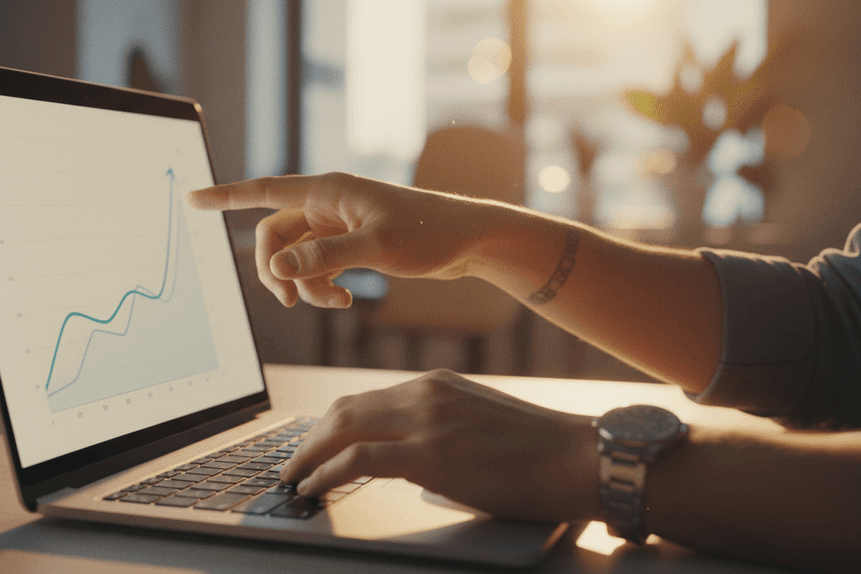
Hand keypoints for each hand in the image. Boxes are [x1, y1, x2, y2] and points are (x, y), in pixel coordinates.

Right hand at [186, 173, 492, 307]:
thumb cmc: (430, 234)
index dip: (226, 196)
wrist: (467, 241)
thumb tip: (279, 268)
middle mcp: (326, 204)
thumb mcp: (377, 247)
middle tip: (293, 302)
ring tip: (334, 303)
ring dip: (304, 285)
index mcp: (328, 191)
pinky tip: (345, 301)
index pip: (264, 190)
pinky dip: (321, 287)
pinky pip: (315, 268)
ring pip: (295, 258)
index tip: (192, 198)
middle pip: (274, 236)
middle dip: (278, 271)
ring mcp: (336, 225)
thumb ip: (325, 258)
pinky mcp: (348, 244)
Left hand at [279, 369, 599, 523]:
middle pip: (344, 409)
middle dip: (309, 438)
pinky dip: (325, 472)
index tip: (312, 446)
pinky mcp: (431, 453)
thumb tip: (407, 459)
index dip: (329, 425)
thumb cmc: (539, 453)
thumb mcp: (479, 423)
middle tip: (292, 464)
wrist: (581, 458)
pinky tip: (313, 488)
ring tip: (293, 478)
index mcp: (435, 385)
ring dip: (308, 455)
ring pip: (343, 427)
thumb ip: (439, 429)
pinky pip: (358, 458)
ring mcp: (426, 420)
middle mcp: (424, 393)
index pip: (364, 399)